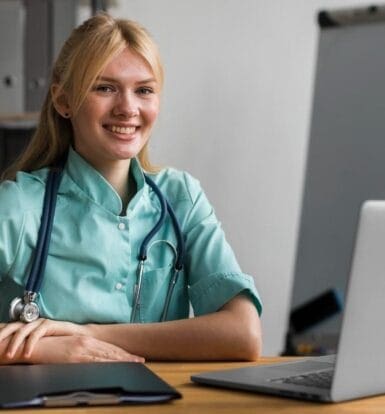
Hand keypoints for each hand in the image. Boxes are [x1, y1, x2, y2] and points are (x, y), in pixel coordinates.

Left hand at [0, 319, 86, 358]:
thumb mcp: (40, 344)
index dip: (1, 333)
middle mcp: (33, 323)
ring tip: (9, 355)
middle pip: (12, 326)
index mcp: (28, 327)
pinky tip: (27, 353)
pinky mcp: (49, 324)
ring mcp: (40, 323)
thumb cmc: (59, 341)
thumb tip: (13, 355)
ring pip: (22, 330)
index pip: (10, 328)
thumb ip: (27, 345)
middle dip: (2, 336)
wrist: (78, 335)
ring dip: (14, 343)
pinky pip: (36, 334)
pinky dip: (30, 344)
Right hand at [0, 335, 144, 363]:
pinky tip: (115, 367)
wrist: (34, 346)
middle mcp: (86, 342)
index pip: (108, 348)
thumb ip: (83, 353)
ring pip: (106, 355)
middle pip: (111, 351)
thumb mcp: (70, 349)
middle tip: (140, 361)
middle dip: (126, 357)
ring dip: (122, 360)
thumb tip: (95, 360)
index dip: (122, 353)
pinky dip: (107, 364)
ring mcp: (82, 349)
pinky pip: (94, 361)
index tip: (134, 357)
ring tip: (134, 364)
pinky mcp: (75, 356)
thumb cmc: (50, 348)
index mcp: (86, 340)